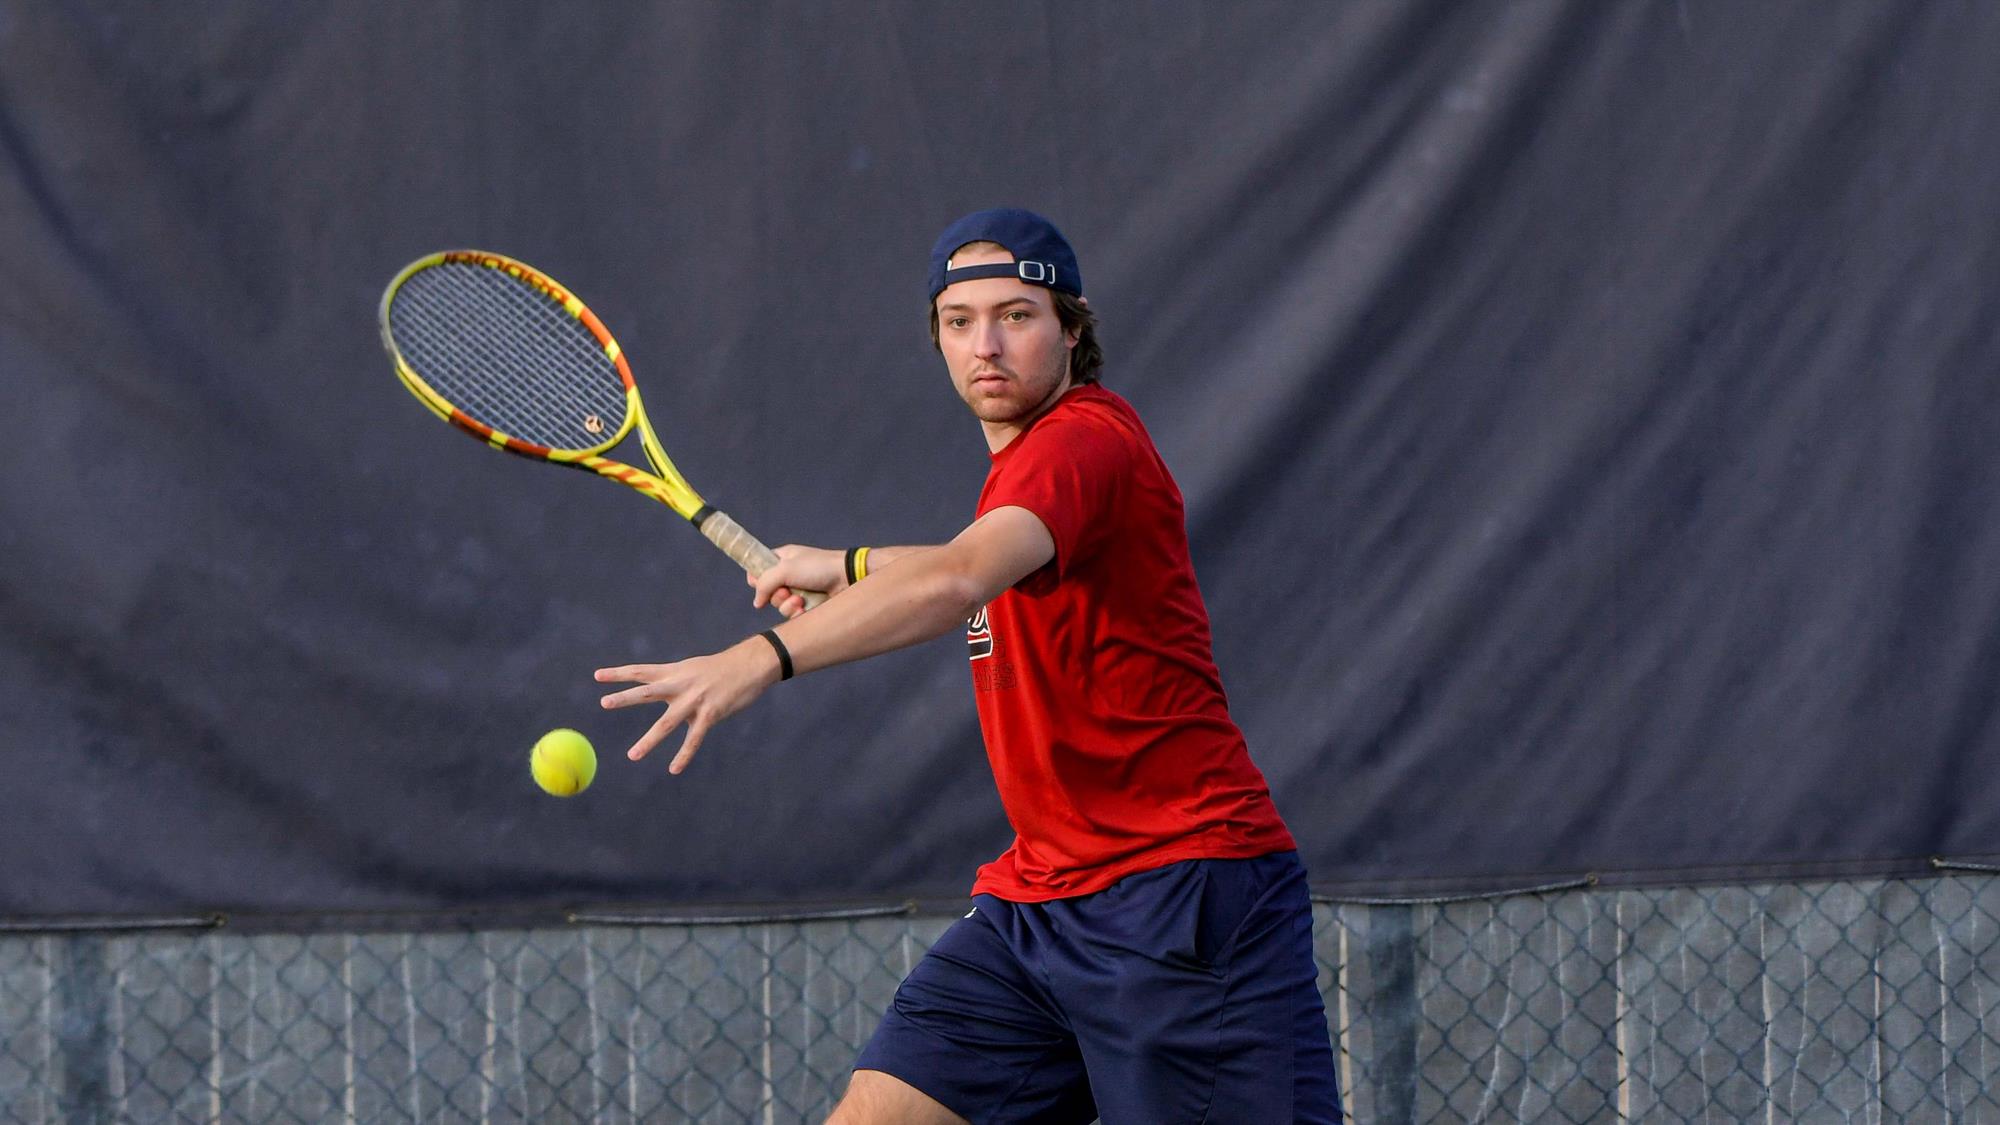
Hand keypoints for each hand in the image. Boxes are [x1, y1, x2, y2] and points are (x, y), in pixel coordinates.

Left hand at [595, 638, 782, 773]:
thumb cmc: (721, 669)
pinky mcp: (710, 714)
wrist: (751, 665)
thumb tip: (660, 689)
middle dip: (625, 698)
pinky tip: (674, 769)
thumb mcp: (692, 669)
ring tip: (632, 756)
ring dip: (648, 741)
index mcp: (674, 672)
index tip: (597, 675)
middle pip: (647, 692)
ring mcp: (694, 701)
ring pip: (666, 724)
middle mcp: (680, 685)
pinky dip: (683, 756)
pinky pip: (693, 740)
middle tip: (604, 702)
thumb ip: (674, 681)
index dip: (619, 673)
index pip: (641, 671)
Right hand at [751, 544, 845, 616]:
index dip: (756, 578)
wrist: (847, 578)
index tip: (757, 584)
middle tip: (787, 591)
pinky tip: (805, 609)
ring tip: (800, 600)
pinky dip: (797, 613)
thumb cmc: (817, 567)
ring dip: (787, 605)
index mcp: (783, 559)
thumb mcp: (785, 568)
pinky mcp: (808, 604)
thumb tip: (757, 602)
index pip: (760, 567)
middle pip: (768, 591)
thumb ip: (764, 583)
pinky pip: (793, 614)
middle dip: (776, 595)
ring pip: (780, 605)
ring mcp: (799, 590)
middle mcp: (789, 574)